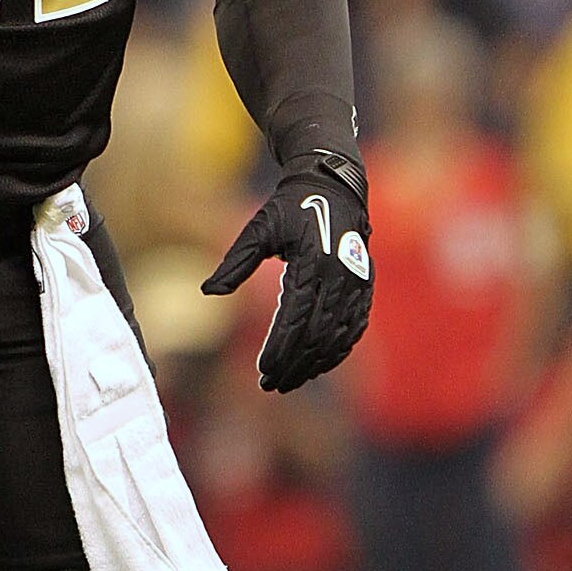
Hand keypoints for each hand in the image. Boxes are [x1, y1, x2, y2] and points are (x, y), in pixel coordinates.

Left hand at [204, 156, 372, 391]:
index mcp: (313, 262)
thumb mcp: (259, 228)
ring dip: (313, 365)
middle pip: (316, 336)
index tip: (261, 370)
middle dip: (292, 364)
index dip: (279, 348)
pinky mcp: (365, 287)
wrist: (333, 186)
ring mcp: (356, 284)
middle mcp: (340, 276)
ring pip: (337, 338)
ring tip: (288, 381)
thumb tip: (207, 293)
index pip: (295, 318)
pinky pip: (354, 329)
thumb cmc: (290, 207)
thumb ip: (235, 263)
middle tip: (269, 385)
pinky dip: (337, 352)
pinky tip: (317, 366)